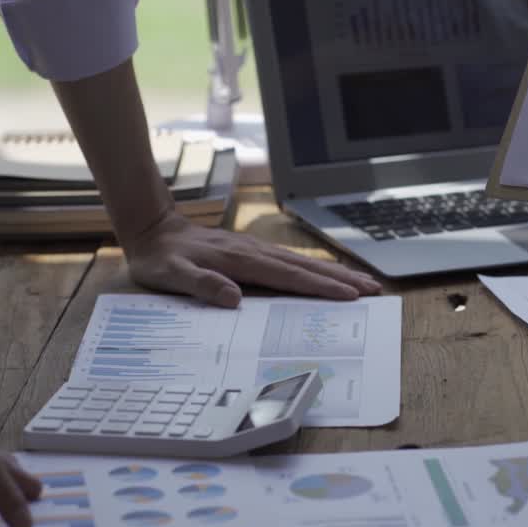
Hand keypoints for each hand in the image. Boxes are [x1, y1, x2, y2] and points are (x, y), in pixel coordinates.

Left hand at [124, 211, 381, 307]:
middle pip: (306, 267)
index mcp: (240, 261)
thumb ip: (201, 285)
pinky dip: (315, 269)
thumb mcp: (171, 276)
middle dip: (340, 279)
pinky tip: (326, 275)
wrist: (154, 229)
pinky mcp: (253, 251)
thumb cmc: (161, 259)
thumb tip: (234, 298)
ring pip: (303, 262)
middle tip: (373, 288)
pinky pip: (292, 261)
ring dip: (334, 273)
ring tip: (362, 282)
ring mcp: (256, 249)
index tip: (349, 296)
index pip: (289, 277)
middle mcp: (255, 252)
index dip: (320, 287)